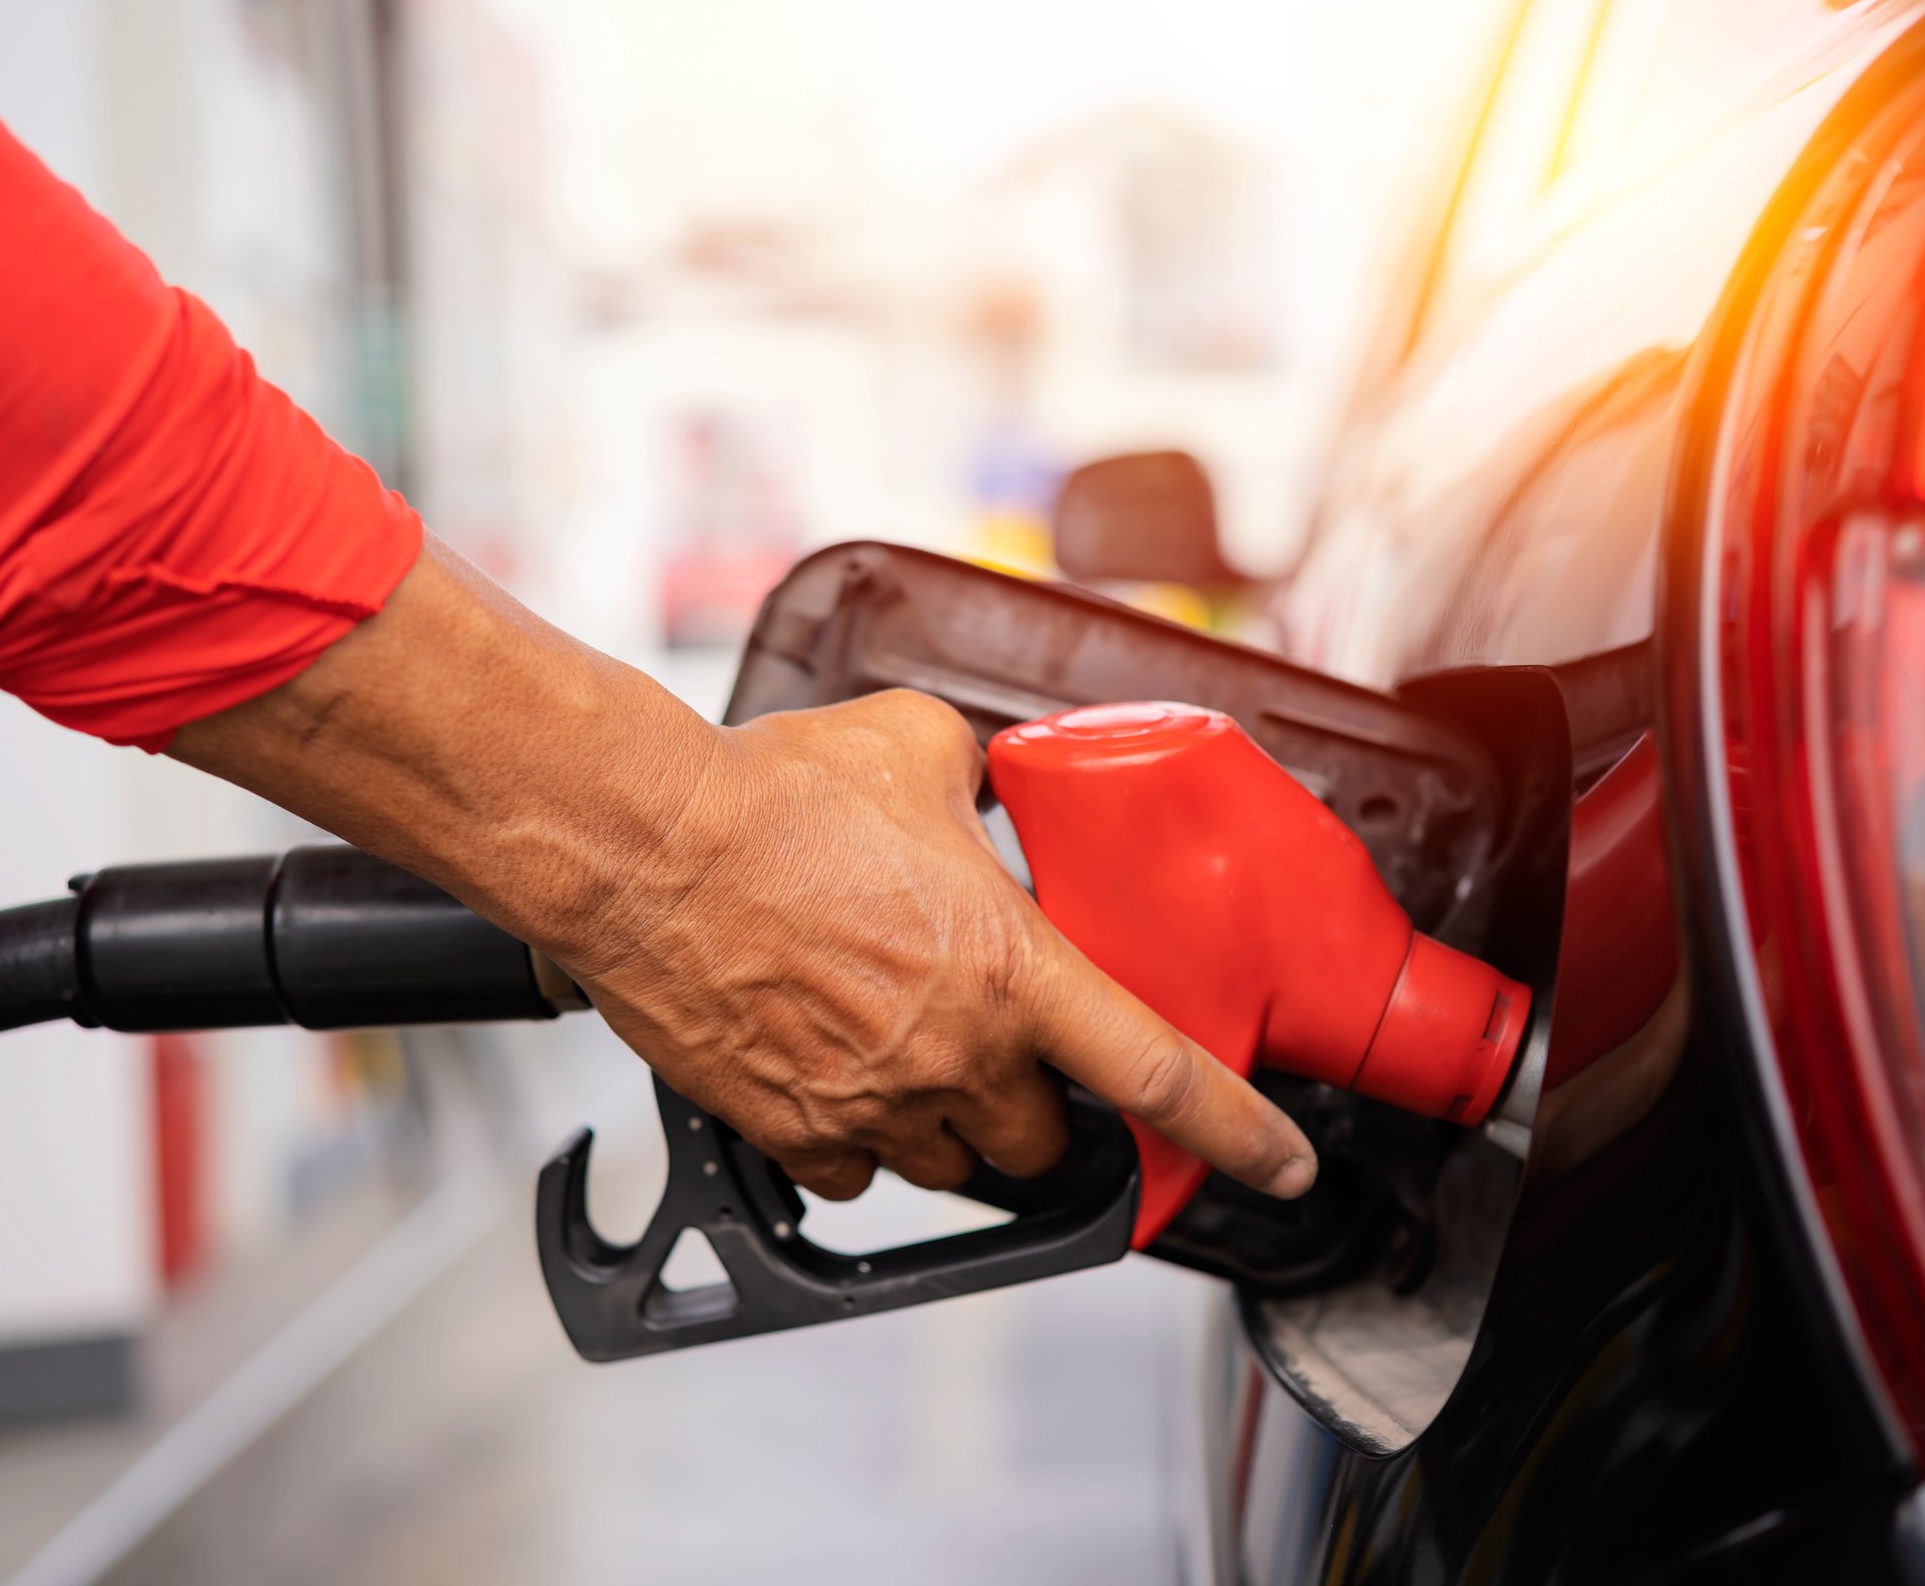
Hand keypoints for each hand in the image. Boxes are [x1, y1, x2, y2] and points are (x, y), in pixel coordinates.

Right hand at [176, 538, 1316, 1201]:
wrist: (642, 848)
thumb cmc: (772, 794)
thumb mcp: (910, 748)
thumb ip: (972, 775)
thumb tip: (977, 777)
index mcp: (1013, 969)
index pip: (1160, 1073)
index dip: (1240, 1131)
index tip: (1282, 1163)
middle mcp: (955, 1056)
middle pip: (1043, 1144)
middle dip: (1039, 1114)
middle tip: (1010, 1060)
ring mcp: (870, 1106)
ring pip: (947, 1168)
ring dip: (949, 1128)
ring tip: (909, 1058)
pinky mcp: (788, 1130)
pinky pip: (849, 1177)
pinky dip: (854, 1144)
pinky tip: (833, 1081)